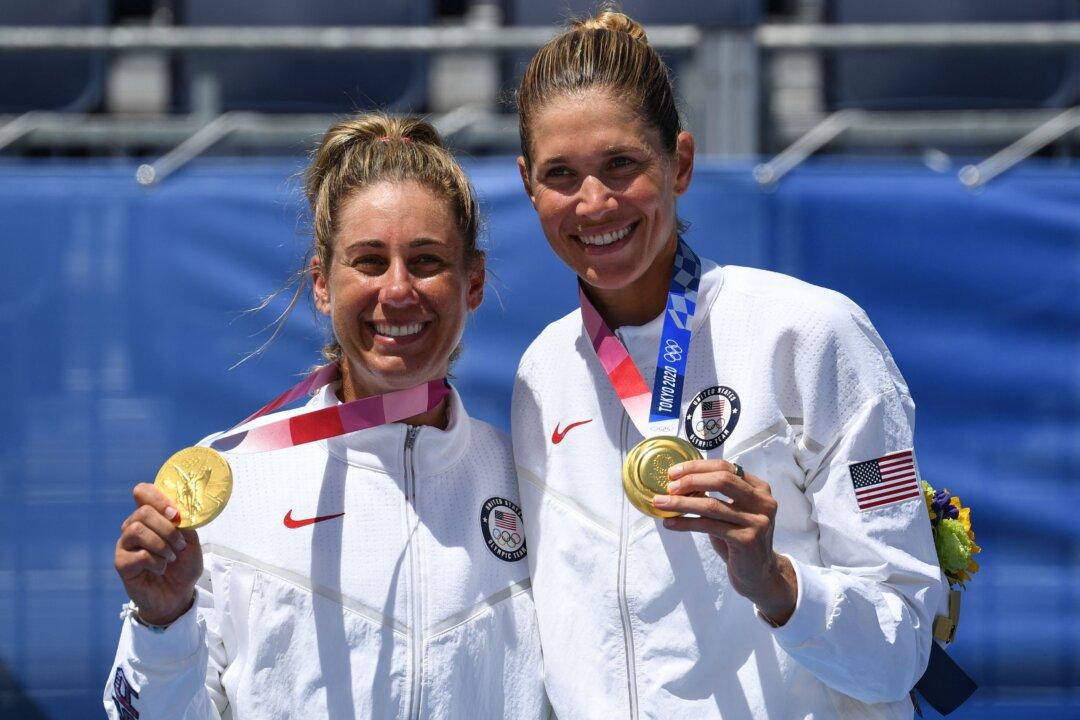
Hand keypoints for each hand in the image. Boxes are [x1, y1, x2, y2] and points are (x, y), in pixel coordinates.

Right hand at [114, 483, 201, 625]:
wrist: (178, 594)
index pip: (142, 492)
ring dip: (162, 544)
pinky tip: (160, 568)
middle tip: (180, 545)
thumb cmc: (183, 565)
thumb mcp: (191, 540)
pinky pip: (139, 555)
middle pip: (142, 511)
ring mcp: (125, 545)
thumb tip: (176, 513)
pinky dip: (157, 562)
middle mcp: (133, 526)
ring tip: (172, 557)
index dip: (157, 497)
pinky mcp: (121, 563)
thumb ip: (184, 523)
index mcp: (151, 516)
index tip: (176, 513)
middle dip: (167, 528)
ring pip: (137, 530)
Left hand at [653, 459, 796, 624]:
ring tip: (660, 502)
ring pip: (712, 505)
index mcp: (759, 489)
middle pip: (722, 480)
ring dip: (682, 503)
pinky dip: (686, 523)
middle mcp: (763, 502)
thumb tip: (678, 481)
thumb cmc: (738, 538)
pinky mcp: (747, 540)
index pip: (726, 467)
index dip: (698, 467)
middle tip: (669, 486)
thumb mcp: (731, 511)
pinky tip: (670, 523)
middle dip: (691, 480)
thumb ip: (716, 494)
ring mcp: (757, 521)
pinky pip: (709, 526)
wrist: (757, 573)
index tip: (673, 472)